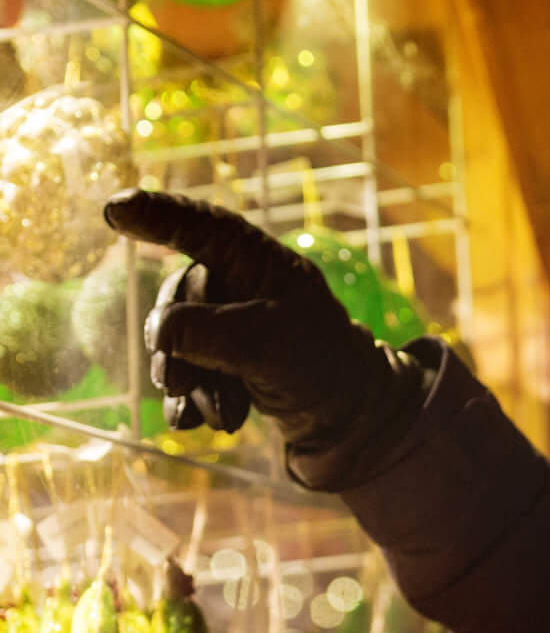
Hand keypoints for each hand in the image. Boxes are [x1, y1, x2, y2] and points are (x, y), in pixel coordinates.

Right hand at [101, 188, 427, 468]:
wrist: (349, 421)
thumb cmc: (321, 368)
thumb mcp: (267, 347)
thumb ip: (210, 333)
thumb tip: (158, 331)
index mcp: (260, 263)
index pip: (202, 228)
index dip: (157, 215)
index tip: (116, 209)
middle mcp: (241, 284)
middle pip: (179, 297)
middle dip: (176, 344)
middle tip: (177, 382)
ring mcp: (231, 320)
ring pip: (178, 338)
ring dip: (188, 379)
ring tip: (219, 415)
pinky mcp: (224, 355)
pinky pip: (187, 366)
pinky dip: (190, 396)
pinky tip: (192, 423)